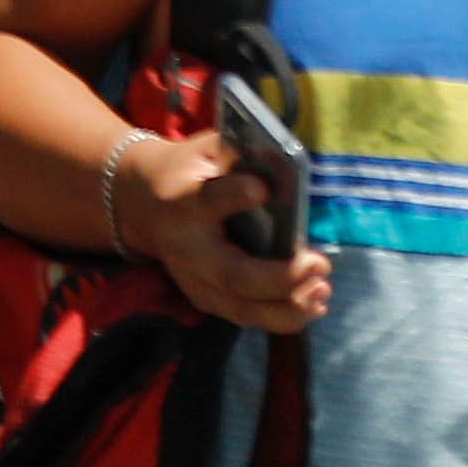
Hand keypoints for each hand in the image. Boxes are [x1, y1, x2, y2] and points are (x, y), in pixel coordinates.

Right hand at [119, 130, 329, 334]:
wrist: (144, 204)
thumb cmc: (190, 171)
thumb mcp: (208, 151)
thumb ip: (242, 154)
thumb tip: (286, 163)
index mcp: (185, 202)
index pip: (208, 201)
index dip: (233, 196)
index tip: (262, 189)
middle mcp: (188, 249)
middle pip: (232, 275)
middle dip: (279, 278)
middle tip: (319, 265)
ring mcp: (195, 281)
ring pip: (242, 308)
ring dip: (288, 307)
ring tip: (323, 291)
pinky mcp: (205, 299)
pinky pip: (247, 315)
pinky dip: (283, 316)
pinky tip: (314, 304)